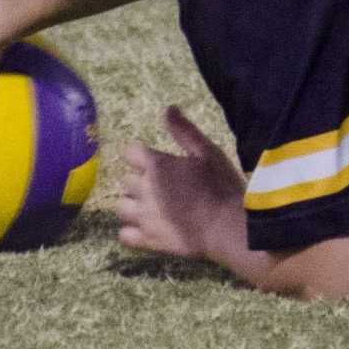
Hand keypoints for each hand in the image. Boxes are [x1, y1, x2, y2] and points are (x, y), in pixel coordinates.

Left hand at [114, 106, 248, 263]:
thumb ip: (184, 131)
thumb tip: (167, 108)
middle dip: (139, 180)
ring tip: (149, 207)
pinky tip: (145, 228)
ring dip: (132, 204)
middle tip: (160, 186)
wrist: (228, 227)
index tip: (153, 162)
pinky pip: (124, 235)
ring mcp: (143, 217)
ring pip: (121, 207)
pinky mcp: (147, 240)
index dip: (140, 156)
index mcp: (156, 165)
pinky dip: (131, 231)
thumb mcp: (207, 152)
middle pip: (126, 180)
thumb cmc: (220, 186)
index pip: (129, 152)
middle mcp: (143, 189)